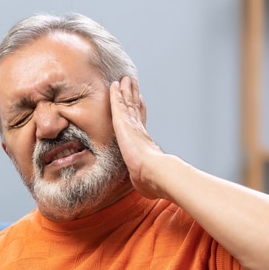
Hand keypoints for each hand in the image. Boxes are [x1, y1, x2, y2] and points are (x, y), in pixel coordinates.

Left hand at [109, 76, 167, 199]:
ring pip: (128, 102)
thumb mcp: (143, 179)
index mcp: (144, 142)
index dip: (140, 111)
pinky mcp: (124, 122)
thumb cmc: (151, 181)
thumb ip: (143, 180)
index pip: (140, 122)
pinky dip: (117, 93)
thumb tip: (148, 190)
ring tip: (126, 79)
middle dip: (134, 96)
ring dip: (126, 90)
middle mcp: (139, 130)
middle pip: (135, 108)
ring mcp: (132, 125)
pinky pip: (118, 104)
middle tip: (133, 83)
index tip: (140, 102)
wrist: (154, 173)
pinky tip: (114, 84)